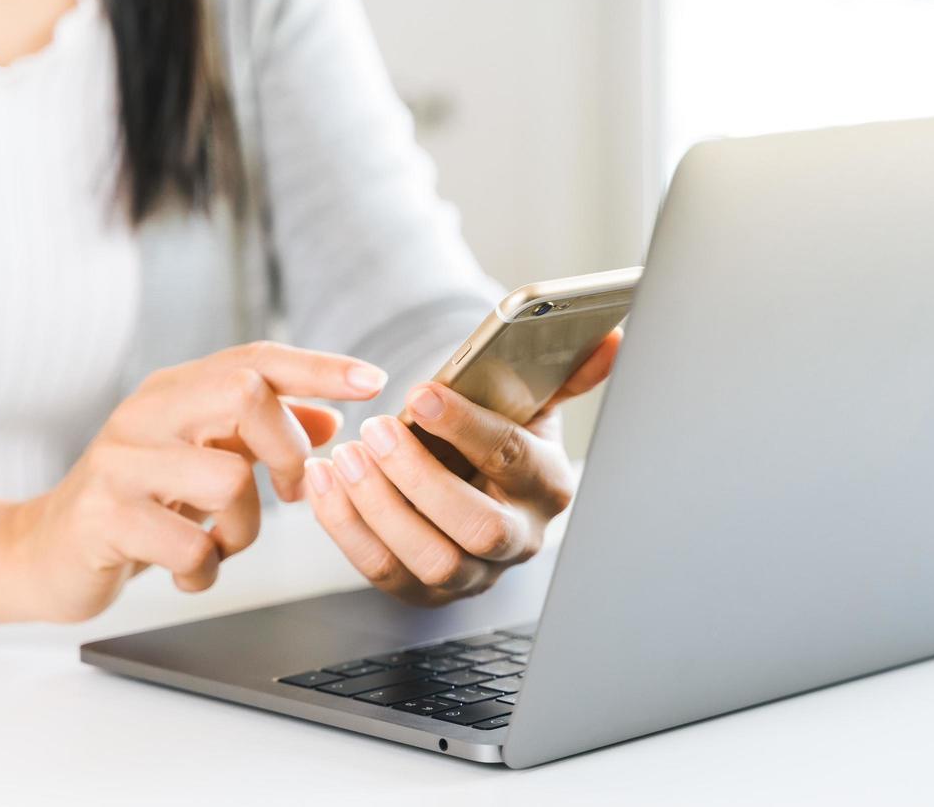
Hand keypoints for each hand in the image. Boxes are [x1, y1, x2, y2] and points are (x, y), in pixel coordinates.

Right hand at [3, 342, 386, 621]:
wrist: (42, 552)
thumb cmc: (138, 501)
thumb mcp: (204, 457)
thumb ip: (263, 433)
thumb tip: (331, 417)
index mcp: (177, 390)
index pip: (258, 358)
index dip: (320, 368)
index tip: (375, 382)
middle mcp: (146, 413)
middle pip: (244, 394)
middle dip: (286, 450)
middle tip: (290, 491)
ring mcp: (120, 462)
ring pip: (227, 478)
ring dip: (244, 528)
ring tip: (221, 544)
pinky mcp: (102, 518)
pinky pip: (190, 544)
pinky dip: (206, 570)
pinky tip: (188, 571)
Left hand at [303, 329, 622, 605]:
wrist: (477, 488)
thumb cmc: (499, 437)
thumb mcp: (532, 403)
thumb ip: (564, 372)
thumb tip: (610, 339)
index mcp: (549, 485)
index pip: (513, 458)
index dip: (466, 427)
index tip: (419, 393)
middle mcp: (519, 538)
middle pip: (476, 526)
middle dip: (419, 478)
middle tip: (374, 432)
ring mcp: (475, 574)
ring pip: (430, 560)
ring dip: (378, 508)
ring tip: (343, 457)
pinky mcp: (428, 594)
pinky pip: (384, 572)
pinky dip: (347, 529)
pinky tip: (323, 484)